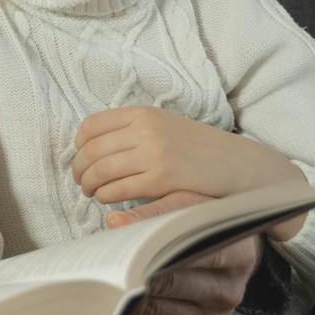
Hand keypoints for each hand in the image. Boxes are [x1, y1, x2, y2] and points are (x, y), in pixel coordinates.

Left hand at [74, 105, 302, 226]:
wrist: (235, 163)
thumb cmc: (197, 148)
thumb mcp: (164, 126)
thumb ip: (133, 130)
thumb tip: (93, 145)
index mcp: (142, 113)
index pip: (92, 126)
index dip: (79, 145)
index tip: (80, 157)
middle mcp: (145, 129)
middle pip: (91, 150)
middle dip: (79, 169)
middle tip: (80, 181)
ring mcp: (153, 152)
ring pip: (100, 170)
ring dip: (88, 184)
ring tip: (90, 192)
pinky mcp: (162, 178)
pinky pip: (119, 189)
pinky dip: (106, 196)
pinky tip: (107, 200)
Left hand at [108, 192, 260, 314]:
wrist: (226, 249)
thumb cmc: (204, 224)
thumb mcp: (187, 205)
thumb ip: (154, 213)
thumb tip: (116, 222)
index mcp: (238, 255)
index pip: (191, 253)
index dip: (154, 249)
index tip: (124, 245)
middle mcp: (229, 292)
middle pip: (170, 283)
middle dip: (134, 272)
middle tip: (104, 263)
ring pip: (158, 309)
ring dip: (127, 295)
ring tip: (103, 280)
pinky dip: (132, 313)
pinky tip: (116, 298)